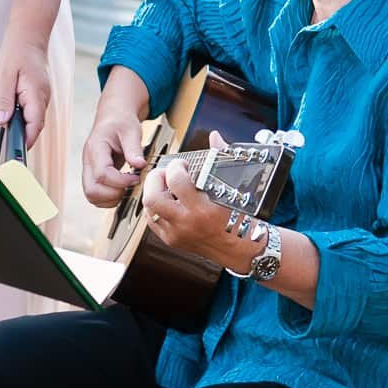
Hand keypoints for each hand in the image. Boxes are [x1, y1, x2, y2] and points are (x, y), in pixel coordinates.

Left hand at [0, 33, 51, 149]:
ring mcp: (43, 96)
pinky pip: (33, 111)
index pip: (35, 125)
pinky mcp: (39, 94)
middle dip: (23, 136)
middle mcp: (43, 98)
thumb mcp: (3, 76)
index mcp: (36, 94)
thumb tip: (1, 121)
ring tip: (8, 129)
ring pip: (34, 119)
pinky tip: (13, 115)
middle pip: (35, 126)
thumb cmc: (16, 52)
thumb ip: (3, 100)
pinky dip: (24, 117)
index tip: (16, 152)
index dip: (26, 141)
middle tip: (8, 146)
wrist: (29, 36)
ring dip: (23, 126)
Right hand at [81, 109, 147, 208]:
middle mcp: (88, 162)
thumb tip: (140, 165)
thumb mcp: (131, 130)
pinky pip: (95, 195)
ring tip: (127, 189)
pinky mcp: (93, 175)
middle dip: (114, 194)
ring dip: (110, 199)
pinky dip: (108, 198)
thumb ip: (134, 148)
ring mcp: (88, 170)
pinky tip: (122, 189)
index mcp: (96, 149)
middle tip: (131, 186)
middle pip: (91, 190)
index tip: (136, 178)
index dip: (121, 181)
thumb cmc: (121, 121)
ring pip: (91, 196)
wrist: (113, 117)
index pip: (102, 174)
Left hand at [144, 135, 251, 272]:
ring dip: (153, 192)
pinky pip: (152, 221)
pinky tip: (167, 200)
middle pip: (153, 198)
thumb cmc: (239, 219)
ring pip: (148, 210)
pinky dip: (155, 207)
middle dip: (155, 178)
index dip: (176, 166)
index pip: (177, 182)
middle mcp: (186, 223)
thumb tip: (214, 137)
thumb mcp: (234, 188)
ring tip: (165, 185)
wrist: (239, 250)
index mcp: (203, 209)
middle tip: (166, 173)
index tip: (182, 164)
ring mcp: (176, 234)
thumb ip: (222, 159)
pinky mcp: (171, 241)